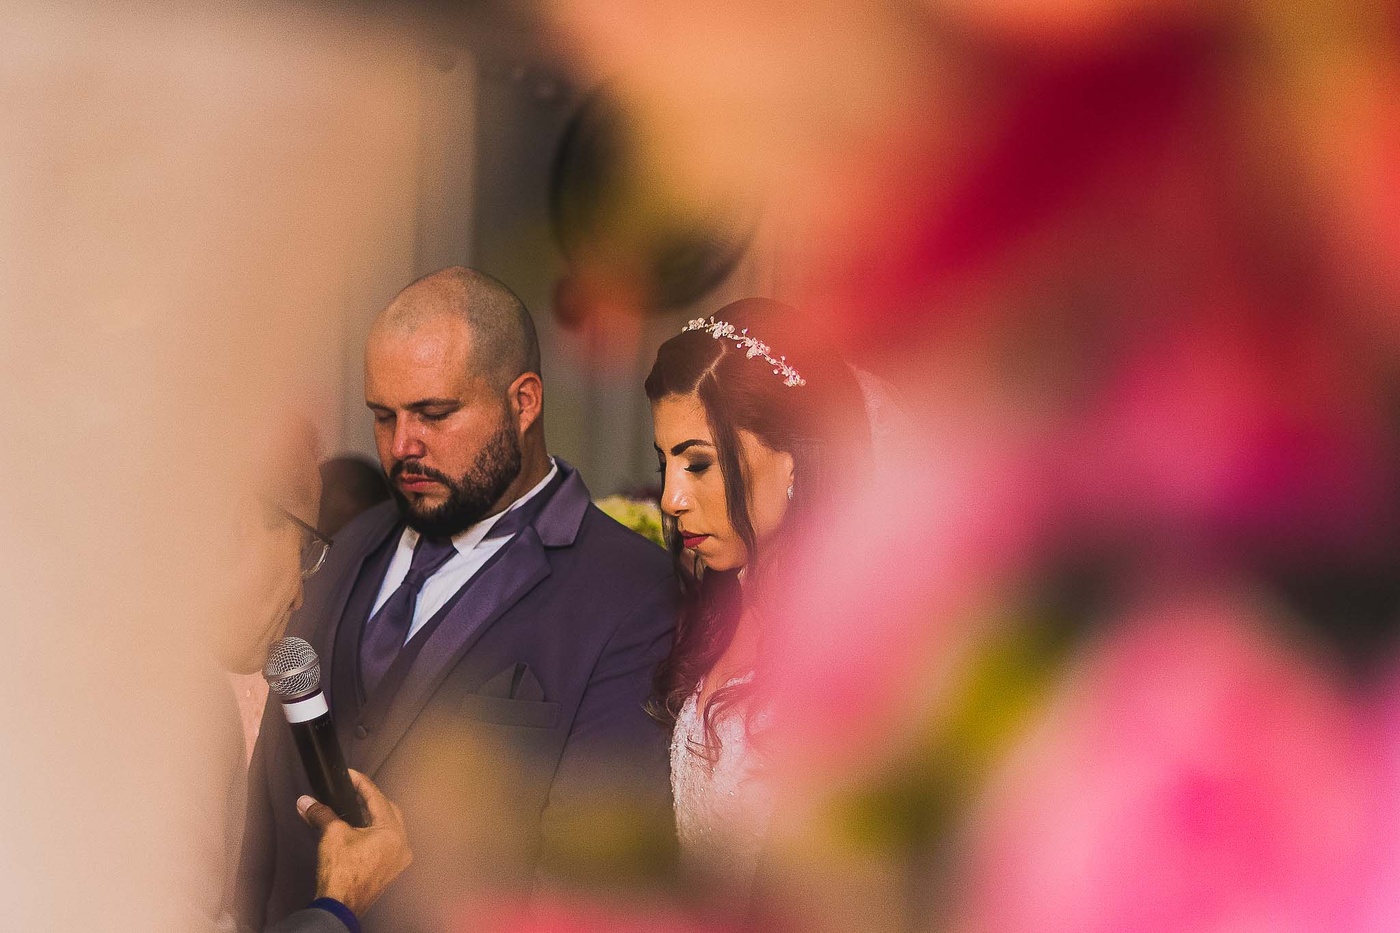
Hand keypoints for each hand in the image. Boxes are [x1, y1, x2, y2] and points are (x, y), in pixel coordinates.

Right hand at [297, 769, 412, 917]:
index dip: (362, 784)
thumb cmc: (340, 871)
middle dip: (371, 799)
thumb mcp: (332, 835)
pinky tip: (360, 829)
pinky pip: (387, 842)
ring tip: (355, 807)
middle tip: (354, 791)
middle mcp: (403, 844)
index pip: (378, 798)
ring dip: (373, 816)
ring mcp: (399, 859)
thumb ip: (321, 814)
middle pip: (389, 811)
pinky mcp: (391, 869)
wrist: (339, 907)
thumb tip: (304, 801)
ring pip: (389, 827)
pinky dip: (375, 832)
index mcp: (393, 832)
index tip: (349, 775)